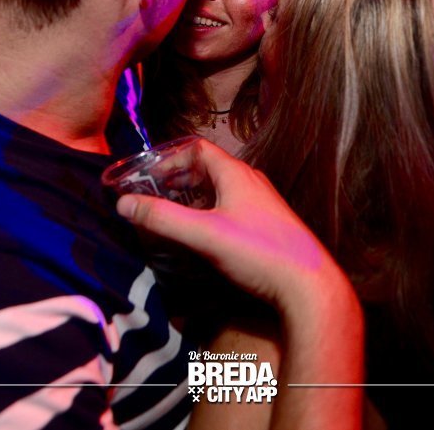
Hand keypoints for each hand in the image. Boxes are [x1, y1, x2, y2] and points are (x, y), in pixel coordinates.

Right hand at [116, 140, 351, 316]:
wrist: (308, 285)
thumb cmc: (259, 253)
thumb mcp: (204, 234)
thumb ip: (163, 218)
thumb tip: (124, 203)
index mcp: (236, 174)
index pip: (197, 148)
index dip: (169, 158)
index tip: (147, 176)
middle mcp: (251, 181)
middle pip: (208, 167)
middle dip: (178, 177)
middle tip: (154, 193)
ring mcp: (262, 203)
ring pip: (221, 188)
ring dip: (195, 195)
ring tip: (173, 213)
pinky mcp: (269, 224)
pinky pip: (233, 206)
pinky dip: (211, 210)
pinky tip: (204, 234)